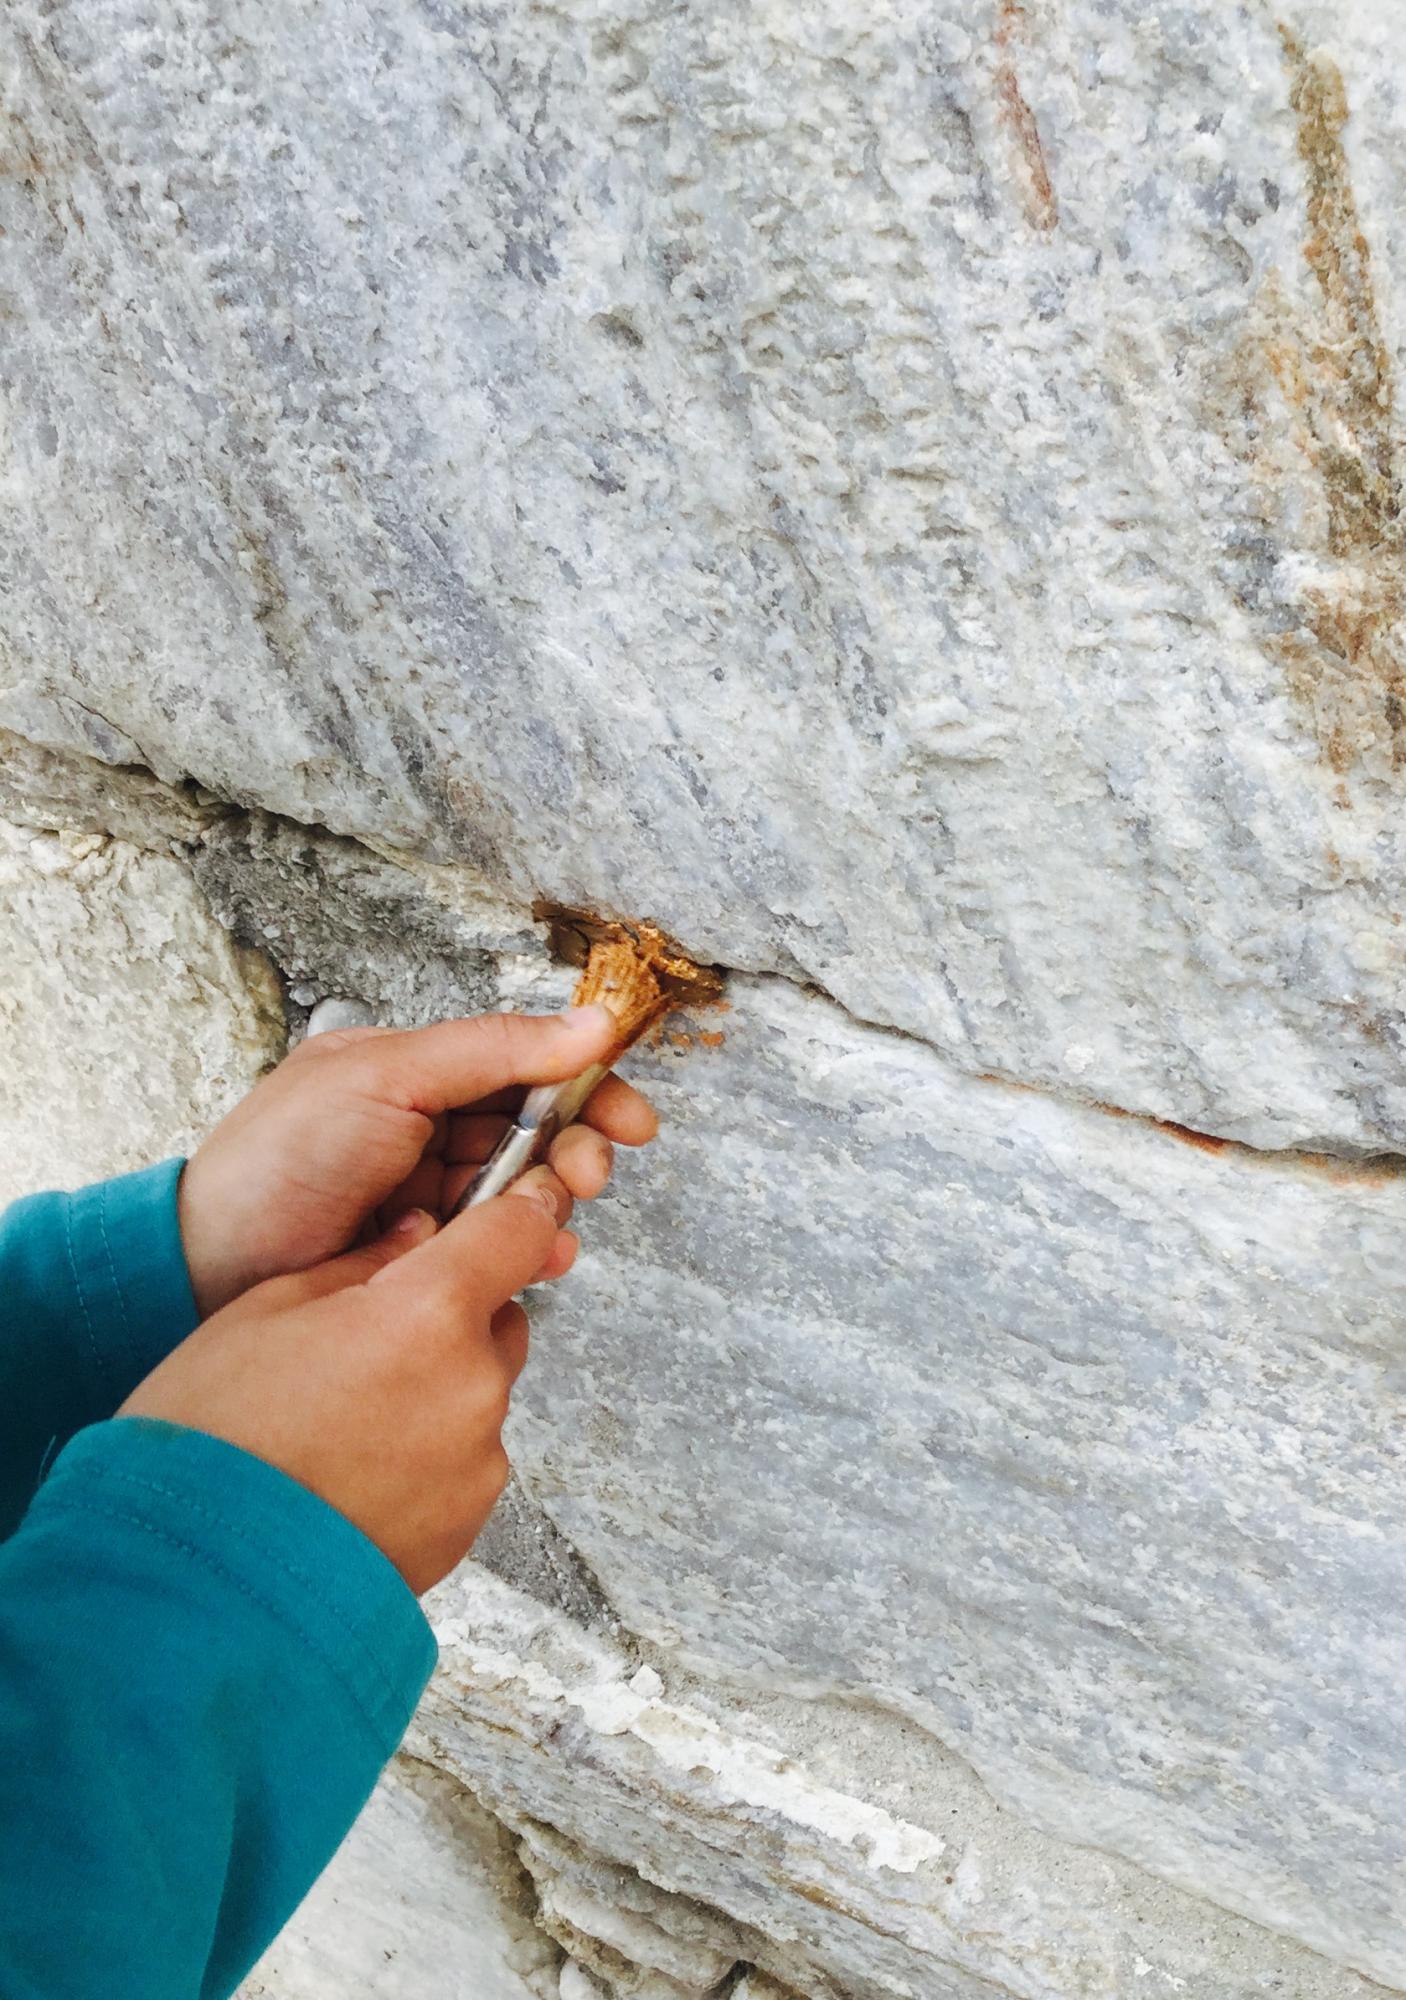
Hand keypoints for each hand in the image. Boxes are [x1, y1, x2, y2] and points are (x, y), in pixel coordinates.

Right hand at [122, 1176, 567, 1592]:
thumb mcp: (265, 1311)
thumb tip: (415, 1236)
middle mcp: (472, 1385)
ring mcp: (477, 1462)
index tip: (516, 1201)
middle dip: (450, 1317)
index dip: (517, 1210)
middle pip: (496, 1320)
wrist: (195, 1583)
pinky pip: (464, 1461)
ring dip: (436, 1392)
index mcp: (427, 1314)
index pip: (516, 1234)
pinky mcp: (468, 1523)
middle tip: (365, 1342)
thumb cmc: (212, 1440)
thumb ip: (359, 1264)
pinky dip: (427, 1457)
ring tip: (343, 1423)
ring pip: (478, 1394)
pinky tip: (354, 1473)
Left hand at [178, 1006, 657, 1315]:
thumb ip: (492, 1049)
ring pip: (530, 1196)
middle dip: (579, 1152)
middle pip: (541, 1132)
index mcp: (417, 1073)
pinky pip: (502, 1253)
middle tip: (587, 1177)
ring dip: (555, 1207)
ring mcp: (431, 1199)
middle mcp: (430, 1131)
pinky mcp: (429, 1261)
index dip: (587, 1086)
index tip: (633, 1119)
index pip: (527, 1065)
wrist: (211, 1267)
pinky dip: (529, 1257)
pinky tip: (535, 1265)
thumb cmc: (279, 1160)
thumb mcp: (385, 1078)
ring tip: (550, 1226)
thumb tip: (592, 1022)